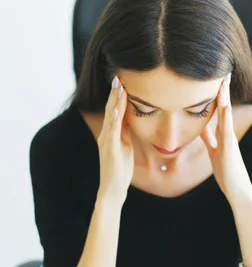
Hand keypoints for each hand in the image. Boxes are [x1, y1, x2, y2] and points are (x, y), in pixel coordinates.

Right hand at [97, 76, 133, 207]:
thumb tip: (130, 118)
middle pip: (110, 109)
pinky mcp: (111, 152)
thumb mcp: (125, 147)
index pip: (114, 110)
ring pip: (111, 118)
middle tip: (119, 76)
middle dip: (115, 93)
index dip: (119, 95)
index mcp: (111, 134)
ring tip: (119, 87)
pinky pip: (112, 134)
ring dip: (115, 101)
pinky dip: (114, 121)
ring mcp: (107, 143)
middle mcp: (106, 135)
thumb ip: (125, 132)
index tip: (124, 80)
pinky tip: (116, 111)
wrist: (112, 191)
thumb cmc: (119, 170)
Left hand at [200, 73, 251, 204]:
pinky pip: (227, 130)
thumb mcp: (214, 151)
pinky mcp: (230, 149)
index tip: (214, 78)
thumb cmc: (227, 174)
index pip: (218, 110)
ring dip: (225, 97)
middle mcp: (228, 134)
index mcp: (223, 134)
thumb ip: (209, 139)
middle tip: (222, 70)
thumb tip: (201, 127)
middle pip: (224, 107)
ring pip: (226, 114)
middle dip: (222, 89)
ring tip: (223, 80)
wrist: (238, 191)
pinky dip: (225, 116)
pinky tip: (224, 105)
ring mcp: (230, 140)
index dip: (216, 94)